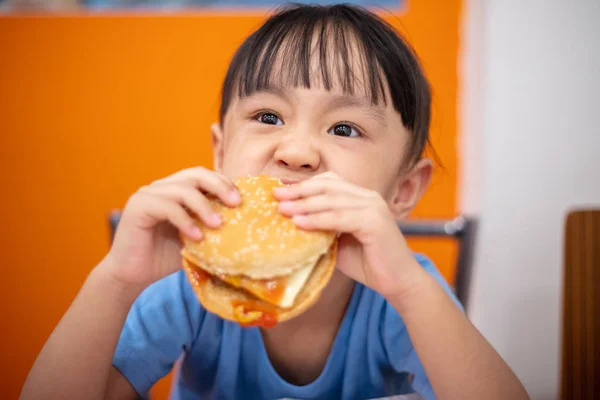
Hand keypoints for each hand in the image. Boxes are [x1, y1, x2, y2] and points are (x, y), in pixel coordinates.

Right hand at [102, 167, 240, 288]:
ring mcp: (148, 194)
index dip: (224, 183)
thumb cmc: (164, 258)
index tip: (242, 200)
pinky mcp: (138, 207)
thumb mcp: (196, 239)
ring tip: (218, 225)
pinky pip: (167, 207)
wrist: (131, 276)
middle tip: (236, 203)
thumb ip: (212, 227)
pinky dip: (185, 221)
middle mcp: (162, 187)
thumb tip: (247, 226)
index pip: (204, 176)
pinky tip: (197, 237)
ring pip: (182, 189)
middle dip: (219, 186)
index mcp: (176, 190)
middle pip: (196, 174)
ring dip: (204, 206)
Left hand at [275, 172, 422, 299]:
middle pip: (328, 186)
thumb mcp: (339, 241)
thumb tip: (293, 222)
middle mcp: (368, 197)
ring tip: (282, 210)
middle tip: (276, 196)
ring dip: (304, 204)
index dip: (304, 184)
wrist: (398, 282)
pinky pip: (340, 217)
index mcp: (361, 197)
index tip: (280, 188)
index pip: (329, 182)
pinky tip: (299, 223)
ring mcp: (373, 207)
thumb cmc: (369, 263)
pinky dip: (318, 220)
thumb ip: (323, 228)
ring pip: (332, 200)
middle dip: (299, 190)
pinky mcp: (375, 222)